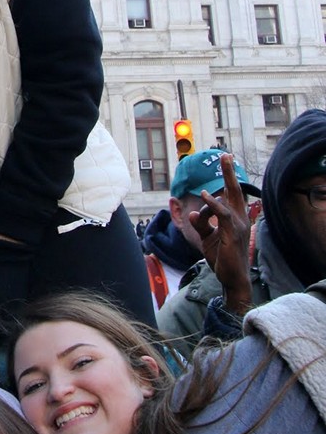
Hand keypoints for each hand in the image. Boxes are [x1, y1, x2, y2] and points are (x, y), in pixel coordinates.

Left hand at [190, 154, 252, 316]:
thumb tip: (192, 212)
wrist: (232, 279)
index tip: (226, 160)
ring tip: (222, 163)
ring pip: (230, 199)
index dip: (229, 178)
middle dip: (230, 172)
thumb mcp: (207, 238)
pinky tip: (205, 195)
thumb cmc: (222, 258)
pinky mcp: (232, 235)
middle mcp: (240, 220)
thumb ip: (200, 224)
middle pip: (236, 191)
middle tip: (226, 154)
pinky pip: (223, 215)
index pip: (233, 195)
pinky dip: (214, 204)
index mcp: (235, 219)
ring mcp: (239, 226)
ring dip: (227, 179)